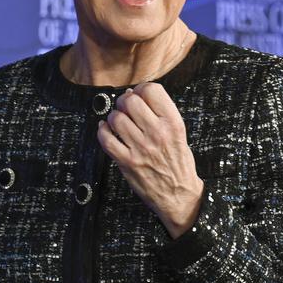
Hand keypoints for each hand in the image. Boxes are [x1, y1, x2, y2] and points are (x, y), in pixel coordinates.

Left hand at [97, 83, 203, 238]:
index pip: (152, 90)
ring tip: (118, 122)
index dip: (141, 88)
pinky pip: (106, 139)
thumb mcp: (178, 132)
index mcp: (172, 123)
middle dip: (124, 101)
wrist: (179, 194)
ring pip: (116, 119)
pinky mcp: (127, 162)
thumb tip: (133, 93)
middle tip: (125, 108)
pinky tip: (106, 130)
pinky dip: (102, 131)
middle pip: (130, 101)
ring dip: (113, 117)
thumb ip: (159, 112)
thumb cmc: (177, 161)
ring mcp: (141, 148)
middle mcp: (157, 133)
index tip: (138, 94)